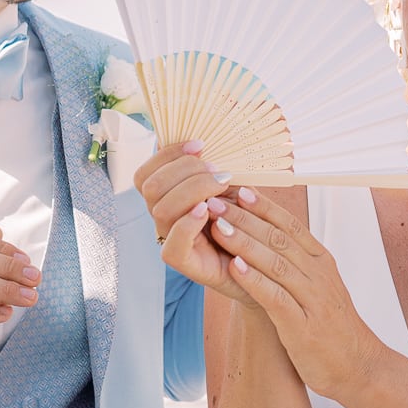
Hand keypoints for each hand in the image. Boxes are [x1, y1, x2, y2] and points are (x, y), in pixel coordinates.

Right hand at [134, 143, 248, 302]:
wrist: (261, 260)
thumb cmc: (245, 217)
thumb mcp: (231, 186)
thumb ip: (214, 170)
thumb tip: (204, 148)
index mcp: (167, 196)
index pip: (146, 173)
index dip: (167, 154)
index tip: (200, 145)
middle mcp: (163, 217)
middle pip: (151, 187)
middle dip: (186, 170)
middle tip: (219, 173)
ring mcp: (170, 239)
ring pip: (160, 210)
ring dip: (193, 190)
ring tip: (222, 186)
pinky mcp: (184, 262)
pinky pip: (172, 245)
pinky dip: (187, 223)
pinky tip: (207, 210)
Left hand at [202, 188, 382, 397]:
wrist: (359, 367)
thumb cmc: (333, 327)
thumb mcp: (319, 287)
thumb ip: (298, 262)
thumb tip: (270, 238)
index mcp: (321, 262)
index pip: (291, 225)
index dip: (264, 207)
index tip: (239, 190)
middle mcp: (318, 275)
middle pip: (279, 238)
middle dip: (245, 218)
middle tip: (216, 202)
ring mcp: (312, 300)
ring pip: (276, 263)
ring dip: (245, 243)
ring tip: (219, 227)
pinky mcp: (303, 326)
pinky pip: (276, 297)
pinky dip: (255, 281)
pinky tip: (235, 267)